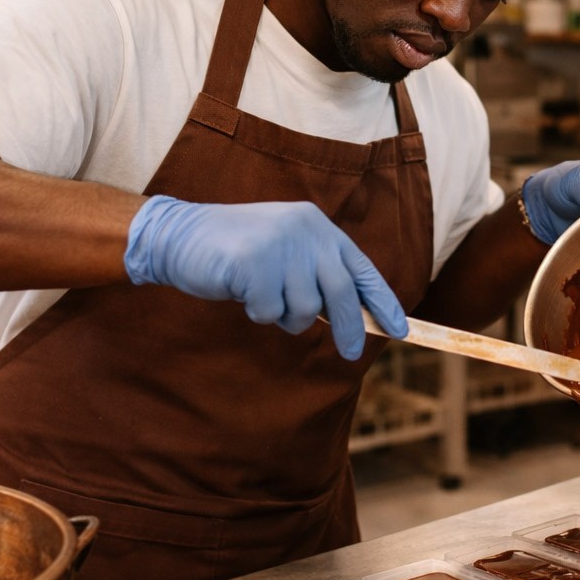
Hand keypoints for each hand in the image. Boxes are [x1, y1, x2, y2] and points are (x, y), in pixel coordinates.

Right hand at [123, 195, 407, 359]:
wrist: (179, 235)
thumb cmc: (234, 252)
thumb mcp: (284, 252)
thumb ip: (315, 274)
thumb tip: (354, 318)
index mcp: (317, 226)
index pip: (361, 268)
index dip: (382, 301)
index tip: (400, 330)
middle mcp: (304, 230)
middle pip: (341, 292)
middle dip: (348, 328)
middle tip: (350, 354)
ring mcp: (280, 245)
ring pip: (303, 309)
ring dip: (283, 316)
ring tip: (261, 295)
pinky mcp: (255, 263)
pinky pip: (269, 312)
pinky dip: (257, 312)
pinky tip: (240, 290)